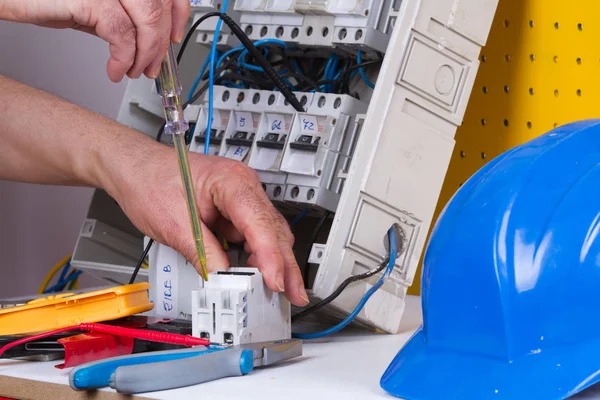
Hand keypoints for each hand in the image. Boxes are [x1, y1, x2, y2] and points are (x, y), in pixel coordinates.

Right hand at [0, 0, 189, 81]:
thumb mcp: (93, 7)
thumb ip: (122, 16)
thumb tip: (148, 40)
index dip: (177, 15)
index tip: (176, 37)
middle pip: (159, 8)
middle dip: (161, 44)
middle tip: (152, 66)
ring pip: (148, 21)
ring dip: (146, 54)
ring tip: (133, 70)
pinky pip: (121, 34)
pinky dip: (123, 58)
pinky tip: (114, 69)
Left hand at [109, 146, 309, 306]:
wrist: (134, 169)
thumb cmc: (149, 181)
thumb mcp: (173, 223)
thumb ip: (203, 253)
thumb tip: (223, 280)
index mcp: (232, 181)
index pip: (260, 224)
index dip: (270, 257)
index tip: (275, 282)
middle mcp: (244, 187)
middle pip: (273, 230)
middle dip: (285, 264)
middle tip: (294, 293)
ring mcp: (241, 199)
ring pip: (268, 235)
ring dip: (275, 263)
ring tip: (282, 291)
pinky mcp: (233, 212)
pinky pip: (253, 237)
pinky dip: (258, 257)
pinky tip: (260, 276)